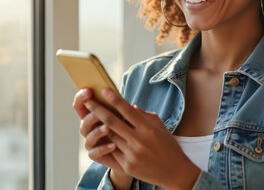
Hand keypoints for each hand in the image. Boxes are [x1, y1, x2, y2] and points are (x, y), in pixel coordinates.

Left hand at [84, 88, 200, 189]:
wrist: (175, 173)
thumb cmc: (168, 146)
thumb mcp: (160, 128)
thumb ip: (145, 116)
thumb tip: (130, 106)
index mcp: (148, 129)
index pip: (128, 111)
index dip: (115, 99)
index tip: (104, 90)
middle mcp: (139, 141)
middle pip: (113, 122)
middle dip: (98, 110)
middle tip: (88, 101)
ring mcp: (132, 155)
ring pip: (110, 136)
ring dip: (99, 126)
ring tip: (91, 116)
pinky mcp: (127, 166)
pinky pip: (112, 151)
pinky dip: (107, 142)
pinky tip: (101, 136)